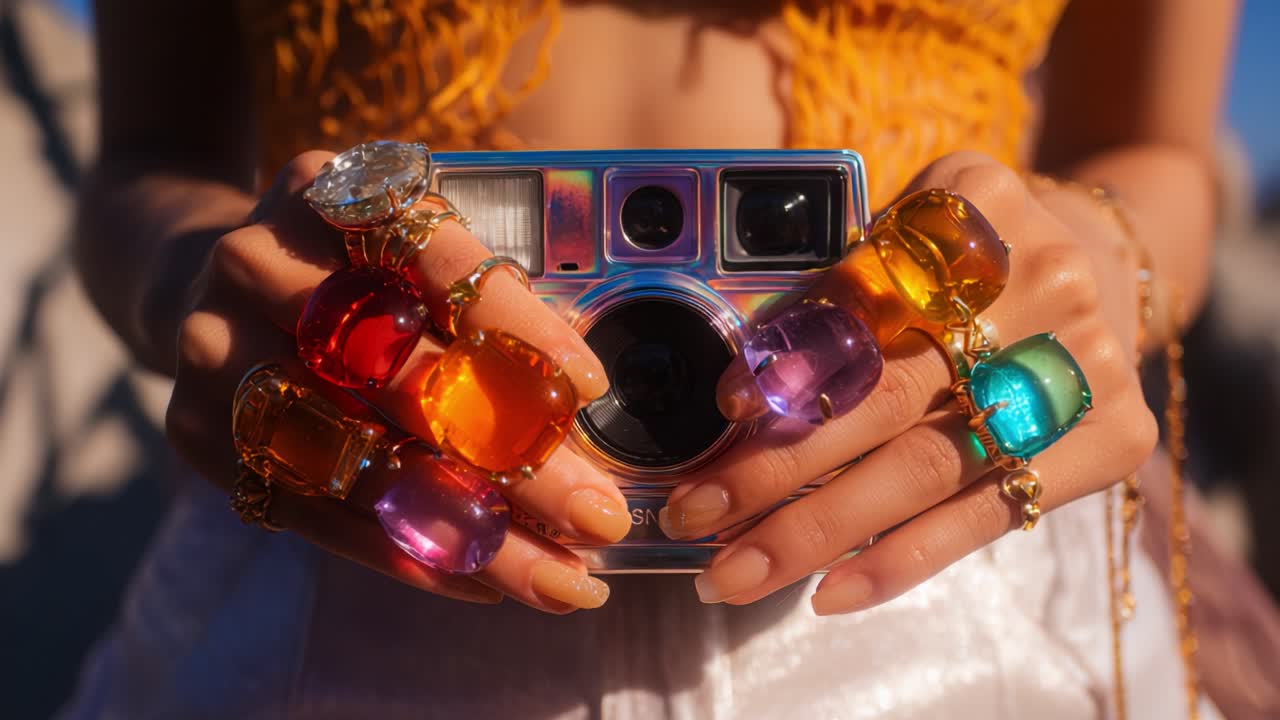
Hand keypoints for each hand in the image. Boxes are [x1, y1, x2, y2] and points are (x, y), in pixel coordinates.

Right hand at [165, 152, 626, 612]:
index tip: (588, 389)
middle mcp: (261, 260)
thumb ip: (484, 295)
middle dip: (513, 457)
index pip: (438, 258)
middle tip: (598, 513)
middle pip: (399, 372)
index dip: (515, 325)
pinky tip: (481, 579)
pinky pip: (312, 511)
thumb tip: (589, 401)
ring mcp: (215, 347)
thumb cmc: (350, 260)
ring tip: (559, 577)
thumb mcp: (409, 239)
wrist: (202, 271)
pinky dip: (403, 552)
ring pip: (359, 459)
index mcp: (331, 190)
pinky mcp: (196, 430)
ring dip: (469, 528)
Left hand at [660, 152, 1157, 611]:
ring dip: (820, 529)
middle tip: (695, 516)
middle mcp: (1041, 277)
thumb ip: (830, 287)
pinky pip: (990, 515)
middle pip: (889, 391)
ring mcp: (1085, 362)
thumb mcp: (904, 232)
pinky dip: (902, 559)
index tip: (723, 411)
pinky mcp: (1112, 438)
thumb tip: (731, 386)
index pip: (865, 290)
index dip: (792, 356)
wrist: (1106, 262)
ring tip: (736, 572)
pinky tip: (829, 592)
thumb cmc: (965, 258)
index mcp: (975, 198)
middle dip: (779, 465)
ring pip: (928, 466)